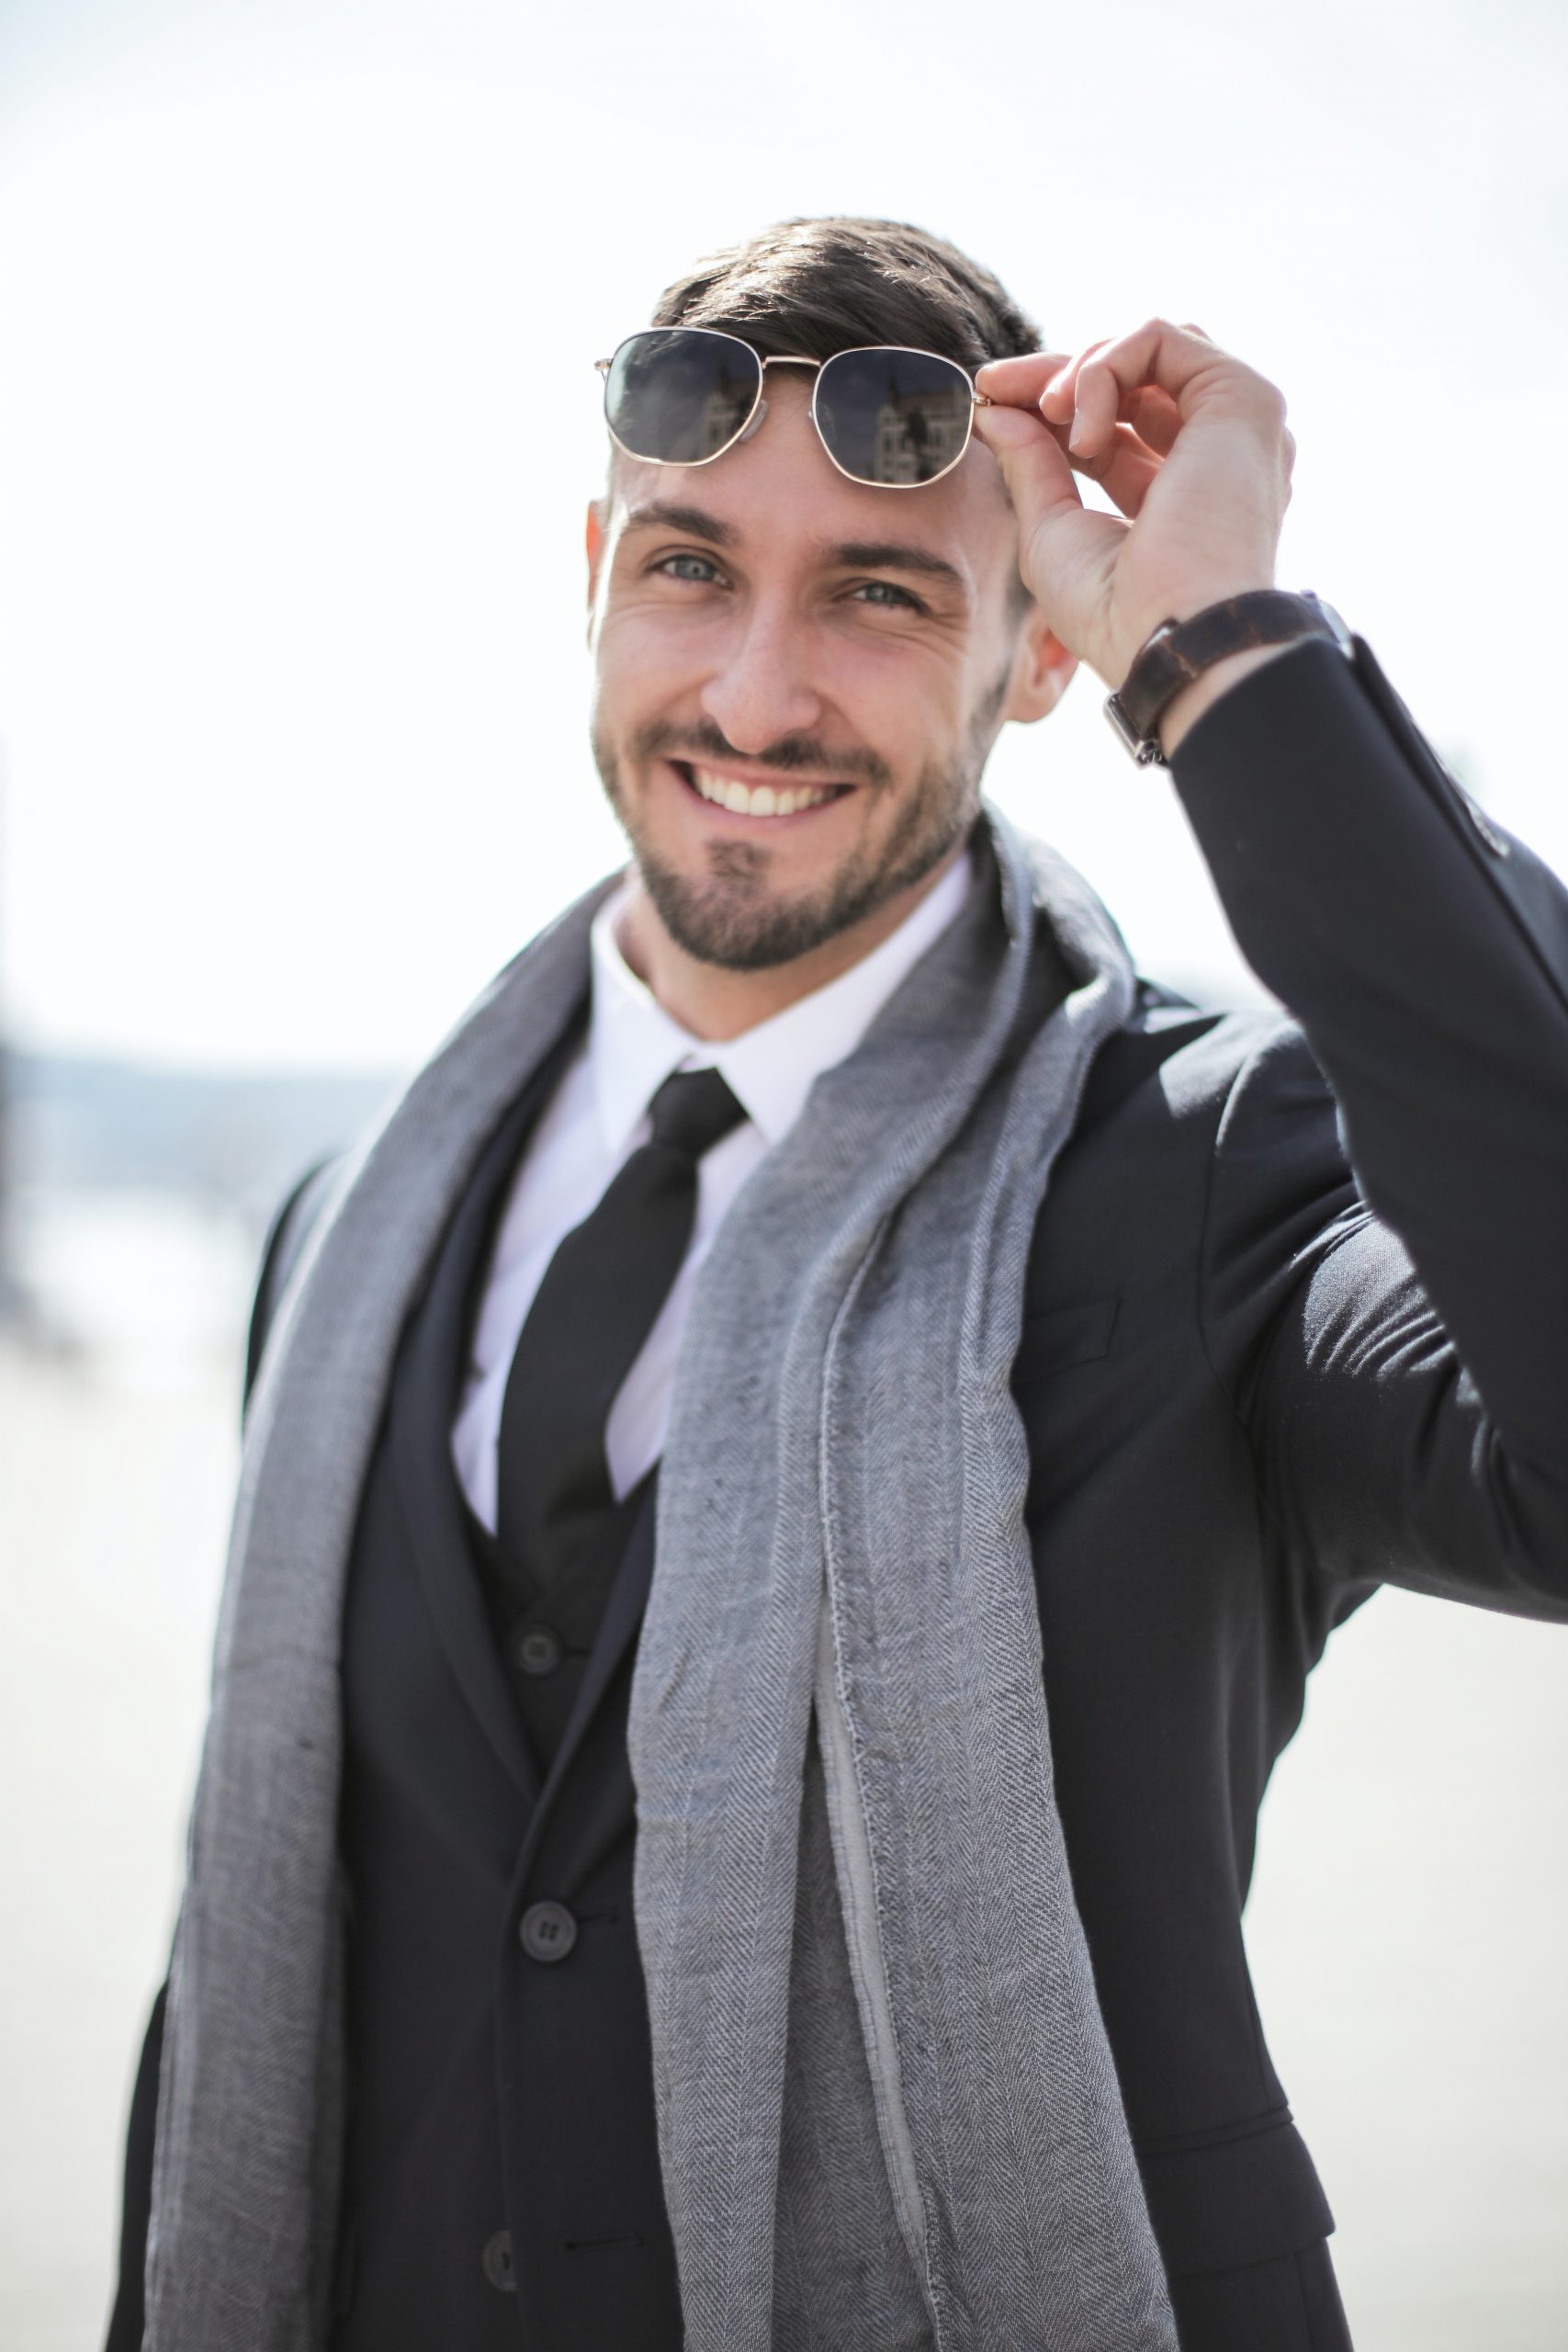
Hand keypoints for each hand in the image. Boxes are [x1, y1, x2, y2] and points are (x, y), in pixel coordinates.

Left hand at [972, 321, 1295, 696]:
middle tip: (995, 389)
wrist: (1173, 641)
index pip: (1110, 426)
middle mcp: (1215, 456)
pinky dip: (1106, 367)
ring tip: (1048, 416)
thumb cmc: (1116, 613)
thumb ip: (1030, 464)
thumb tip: (996, 408)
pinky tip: (1083, 431)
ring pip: (1150, 348)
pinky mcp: (1244, 400)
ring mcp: (1235, 428)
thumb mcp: (1052, 532)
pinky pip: (1161, 337)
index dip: (1046, 409)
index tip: (987, 403)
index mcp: (1178, 495)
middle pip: (1130, 380)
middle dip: (1054, 377)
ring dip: (1082, 368)